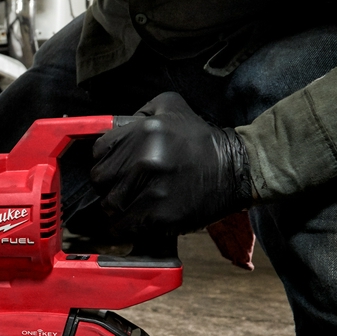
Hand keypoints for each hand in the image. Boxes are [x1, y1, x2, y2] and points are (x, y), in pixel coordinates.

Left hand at [90, 91, 253, 236]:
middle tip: (124, 187)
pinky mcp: (160, 216)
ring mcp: (151, 189)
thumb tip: (113, 128)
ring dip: (117, 208)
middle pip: (100, 179)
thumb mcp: (172, 108)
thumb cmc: (200, 140)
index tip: (118, 167)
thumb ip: (139, 112)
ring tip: (133, 204)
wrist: (237, 169)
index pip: (98, 151)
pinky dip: (125, 227)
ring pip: (109, 205)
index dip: (106, 160)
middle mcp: (144, 159)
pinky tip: (137, 221)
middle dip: (109, 184)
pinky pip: (124, 226)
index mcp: (143, 132)